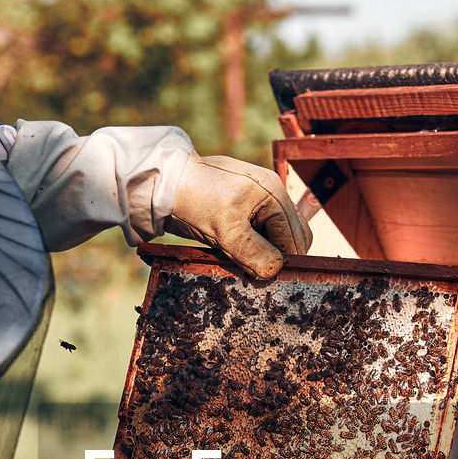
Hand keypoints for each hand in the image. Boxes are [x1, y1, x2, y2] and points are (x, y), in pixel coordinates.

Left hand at [167, 151, 310, 278]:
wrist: (161, 183)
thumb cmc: (193, 201)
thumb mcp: (225, 231)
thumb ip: (254, 252)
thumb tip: (274, 271)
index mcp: (274, 193)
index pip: (296, 238)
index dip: (282, 260)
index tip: (261, 275)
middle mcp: (271, 194)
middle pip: (292, 237)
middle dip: (275, 256)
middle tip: (249, 268)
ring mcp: (257, 201)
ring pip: (275, 237)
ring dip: (261, 253)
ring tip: (237, 259)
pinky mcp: (243, 209)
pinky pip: (259, 233)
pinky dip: (250, 246)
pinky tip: (232, 251)